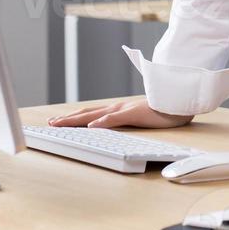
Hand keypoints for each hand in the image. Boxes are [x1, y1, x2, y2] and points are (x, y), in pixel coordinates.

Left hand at [48, 98, 191, 129]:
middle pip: (87, 113)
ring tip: (60, 124)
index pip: (91, 113)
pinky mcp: (134, 113)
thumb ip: (127, 119)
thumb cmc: (162, 111)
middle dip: (67, 119)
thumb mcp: (140, 116)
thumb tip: (114, 126)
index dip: (74, 117)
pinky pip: (115, 119)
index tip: (58, 121)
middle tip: (50, 124)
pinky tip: (91, 126)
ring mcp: (124, 109)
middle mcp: (117, 108)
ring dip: (75, 119)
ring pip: (94, 115)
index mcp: (118, 109)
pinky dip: (102, 122)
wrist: (178, 102)